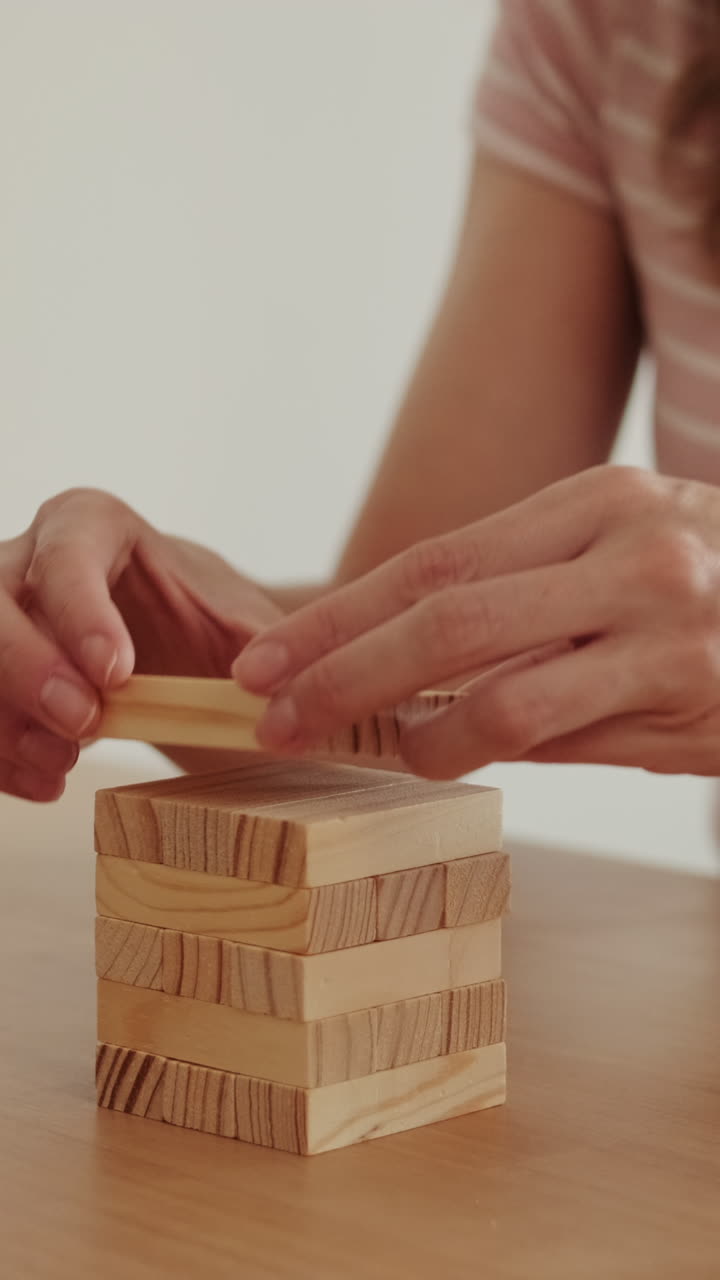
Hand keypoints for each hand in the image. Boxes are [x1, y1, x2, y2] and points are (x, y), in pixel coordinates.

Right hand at [0, 488, 281, 800]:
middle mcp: (29, 560)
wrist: (185, 649)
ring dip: (7, 720)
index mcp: (91, 526)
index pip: (68, 556)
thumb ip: (269, 648)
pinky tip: (48, 782)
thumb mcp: (244, 624)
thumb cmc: (207, 622)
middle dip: (26, 667)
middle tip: (83, 724)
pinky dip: (0, 755)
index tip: (116, 674)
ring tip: (64, 765)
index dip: (80, 614)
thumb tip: (287, 687)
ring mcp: (1, 616)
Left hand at [234, 466, 719, 777]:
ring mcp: (665, 621)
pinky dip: (493, 751)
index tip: (268, 653)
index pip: (436, 557)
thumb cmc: (716, 594)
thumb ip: (524, 612)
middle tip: (271, 711)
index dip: (340, 611)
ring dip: (420, 735)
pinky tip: (459, 755)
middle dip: (340, 668)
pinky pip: (563, 737)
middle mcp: (630, 546)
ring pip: (499, 692)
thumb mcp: (625, 563)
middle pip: (446, 612)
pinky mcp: (691, 693)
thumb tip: (408, 679)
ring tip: (389, 751)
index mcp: (596, 499)